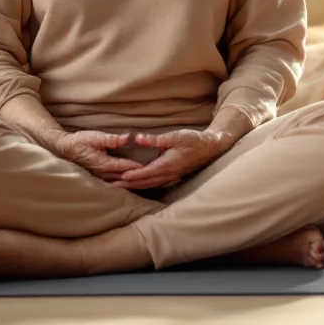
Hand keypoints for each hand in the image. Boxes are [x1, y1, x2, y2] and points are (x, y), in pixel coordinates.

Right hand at [44, 130, 144, 181]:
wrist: (65, 148)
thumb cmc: (80, 141)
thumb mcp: (96, 137)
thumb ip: (113, 139)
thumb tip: (129, 137)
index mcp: (104, 164)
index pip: (125, 167)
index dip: (138, 167)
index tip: (152, 166)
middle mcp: (103, 173)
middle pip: (124, 177)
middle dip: (137, 176)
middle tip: (152, 174)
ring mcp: (100, 176)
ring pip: (119, 182)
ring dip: (131, 181)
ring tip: (144, 180)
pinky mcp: (99, 176)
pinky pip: (114, 181)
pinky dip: (123, 181)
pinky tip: (130, 181)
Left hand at [117, 129, 232, 190]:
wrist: (210, 147)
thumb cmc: (193, 140)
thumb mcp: (174, 136)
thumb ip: (155, 139)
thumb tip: (137, 137)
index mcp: (168, 164)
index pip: (146, 172)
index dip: (133, 175)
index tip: (120, 177)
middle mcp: (170, 174)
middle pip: (146, 182)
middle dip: (130, 185)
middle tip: (113, 187)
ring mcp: (173, 177)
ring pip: (151, 185)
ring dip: (136, 187)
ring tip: (122, 188)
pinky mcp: (175, 177)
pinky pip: (158, 185)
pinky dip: (147, 186)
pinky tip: (141, 186)